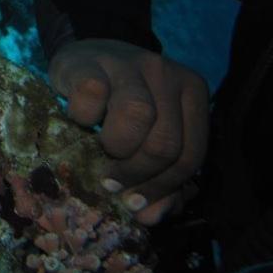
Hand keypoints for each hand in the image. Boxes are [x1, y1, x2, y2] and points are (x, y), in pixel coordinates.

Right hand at [47, 38, 209, 224]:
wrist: (82, 55)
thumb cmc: (118, 102)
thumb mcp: (147, 135)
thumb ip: (159, 179)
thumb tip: (149, 217)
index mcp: (192, 93)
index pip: (191, 155)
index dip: (163, 187)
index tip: (133, 202)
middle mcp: (167, 73)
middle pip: (164, 142)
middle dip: (136, 173)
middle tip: (111, 181)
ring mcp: (129, 62)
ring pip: (138, 116)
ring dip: (116, 146)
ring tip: (100, 151)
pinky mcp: (89, 61)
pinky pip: (92, 96)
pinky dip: (82, 117)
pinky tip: (80, 119)